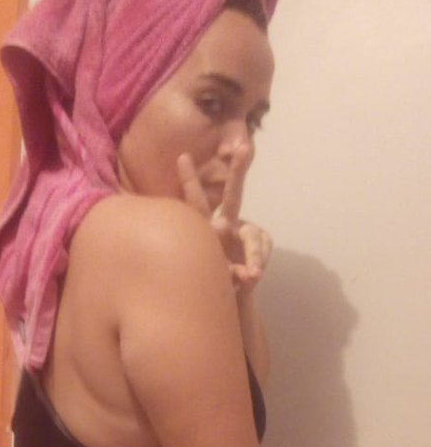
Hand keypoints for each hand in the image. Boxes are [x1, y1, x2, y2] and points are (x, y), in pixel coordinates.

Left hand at [177, 147, 272, 292]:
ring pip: (254, 236)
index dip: (191, 181)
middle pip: (235, 194)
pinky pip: (263, 248)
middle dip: (239, 170)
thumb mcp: (211, 279)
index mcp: (207, 227)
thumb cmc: (214, 285)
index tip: (183, 157)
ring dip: (255, 255)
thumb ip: (226, 273)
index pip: (197, 203)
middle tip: (243, 148)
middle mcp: (227, 223)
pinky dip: (259, 262)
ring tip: (251, 275)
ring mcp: (244, 231)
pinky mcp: (261, 241)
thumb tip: (245, 272)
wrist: (234, 298)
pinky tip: (254, 276)